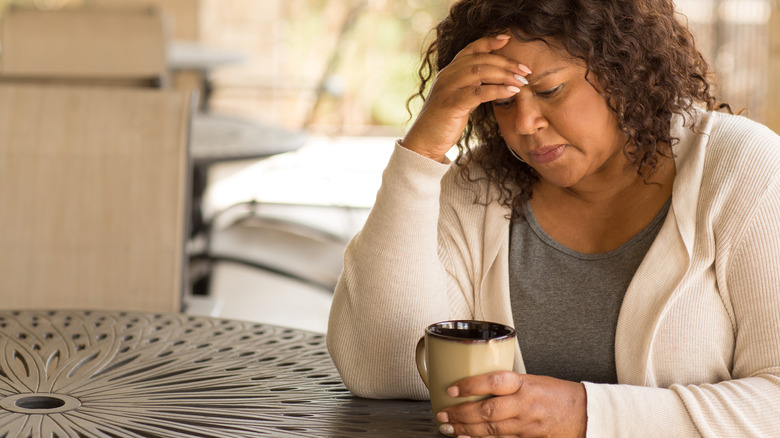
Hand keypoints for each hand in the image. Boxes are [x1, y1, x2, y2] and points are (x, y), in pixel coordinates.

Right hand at [401, 34, 530, 162]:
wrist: (424, 142)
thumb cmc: (444, 121)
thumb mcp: (458, 98)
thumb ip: (472, 86)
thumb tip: (496, 80)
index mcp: (449, 72)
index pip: (470, 49)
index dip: (489, 42)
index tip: (507, 40)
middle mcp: (447, 76)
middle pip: (480, 60)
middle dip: (506, 63)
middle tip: (526, 70)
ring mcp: (448, 89)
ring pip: (480, 72)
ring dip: (505, 75)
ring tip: (522, 81)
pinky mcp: (451, 104)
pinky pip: (478, 92)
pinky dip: (498, 90)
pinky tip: (512, 92)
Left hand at [436, 371, 586, 437]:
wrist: (584, 413)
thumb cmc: (557, 393)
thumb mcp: (532, 379)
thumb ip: (507, 383)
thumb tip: (477, 383)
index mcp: (524, 384)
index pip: (493, 381)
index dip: (470, 385)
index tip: (452, 388)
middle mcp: (524, 404)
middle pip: (487, 410)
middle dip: (461, 414)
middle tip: (442, 413)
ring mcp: (526, 424)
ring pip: (490, 429)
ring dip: (465, 429)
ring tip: (448, 427)